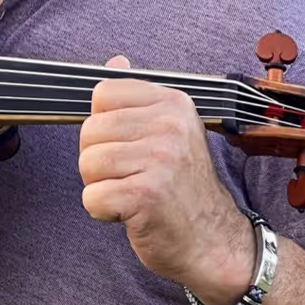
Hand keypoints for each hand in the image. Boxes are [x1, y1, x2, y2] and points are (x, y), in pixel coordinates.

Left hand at [79, 56, 255, 304]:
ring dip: (100, 186)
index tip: (128, 144)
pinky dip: (102, 211)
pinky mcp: (146, 194)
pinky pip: (92, 197)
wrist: (217, 244)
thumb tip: (115, 60)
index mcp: (172, 102)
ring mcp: (160, 159)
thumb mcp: (169, 132)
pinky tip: (131, 213)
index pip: (101, 93)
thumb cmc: (181, 187)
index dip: (103, 124)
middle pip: (89, 130)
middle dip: (98, 160)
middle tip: (132, 176)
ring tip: (132, 193)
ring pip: (87, 163)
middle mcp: (169, 126)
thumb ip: (137, 98)